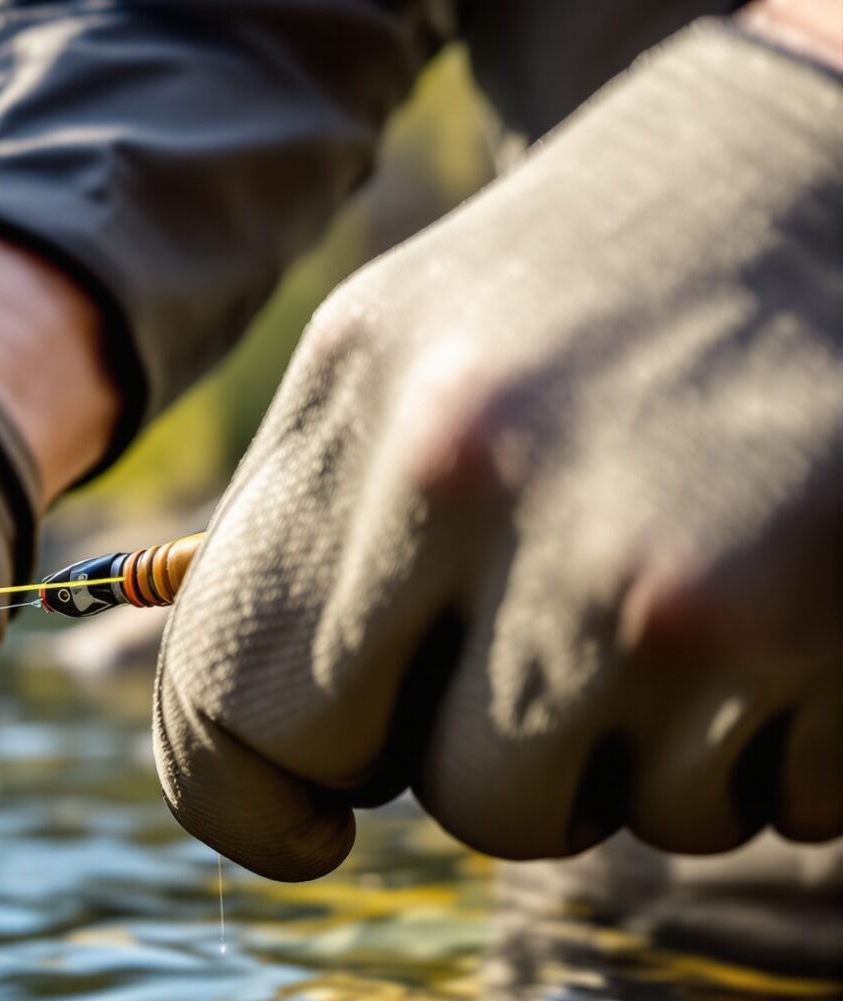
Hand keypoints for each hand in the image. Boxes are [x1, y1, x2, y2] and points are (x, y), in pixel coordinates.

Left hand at [154, 21, 842, 879]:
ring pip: (614, 817)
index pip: (239, 708)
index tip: (308, 818)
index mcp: (368, 420)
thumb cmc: (581, 288)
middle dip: (480, 758)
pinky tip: (782, 598)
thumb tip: (230, 748)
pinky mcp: (828, 630)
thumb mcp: (388, 361)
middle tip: (534, 651)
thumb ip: (294, 549)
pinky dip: (774, 743)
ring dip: (641, 751)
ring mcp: (675, 571)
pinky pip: (767, 804)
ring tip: (677, 588)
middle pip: (450, 796)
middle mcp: (497, 489)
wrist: (825, 168)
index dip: (256, 799)